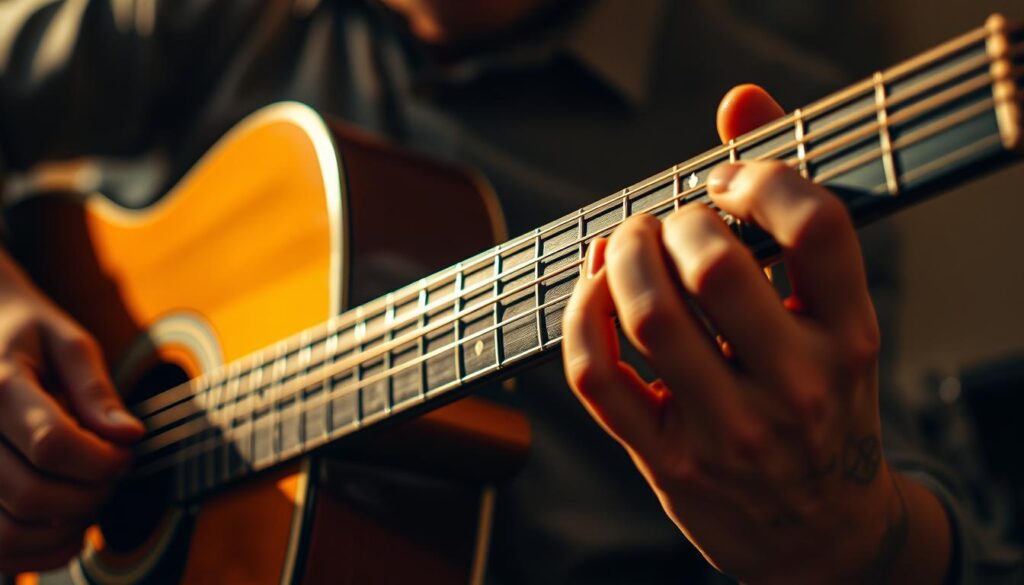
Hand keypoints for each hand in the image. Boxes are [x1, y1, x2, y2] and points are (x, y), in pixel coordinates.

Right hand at [0, 251, 143, 572]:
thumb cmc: (28, 335)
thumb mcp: (68, 343)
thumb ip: (97, 391)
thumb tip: (132, 436)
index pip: (52, 444)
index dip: (103, 461)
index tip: (127, 453)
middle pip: (31, 494)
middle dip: (90, 496)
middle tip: (114, 477)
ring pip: (7, 529)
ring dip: (65, 528)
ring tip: (91, 499)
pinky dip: (38, 552)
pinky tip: (68, 530)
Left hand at [562, 86, 948, 582]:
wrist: (821, 532)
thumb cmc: (823, 407)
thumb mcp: (833, 318)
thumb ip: (790, 210)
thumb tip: (738, 101)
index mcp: (848, 335)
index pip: (816, 225)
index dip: (759, 176)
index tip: (727, 179)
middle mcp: (798, 385)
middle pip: (716, 266)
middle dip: (676, 221)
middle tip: (669, 222)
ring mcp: (730, 431)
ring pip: (650, 317)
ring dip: (622, 257)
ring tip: (627, 242)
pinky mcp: (670, 462)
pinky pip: (598, 376)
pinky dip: (580, 316)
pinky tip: (591, 286)